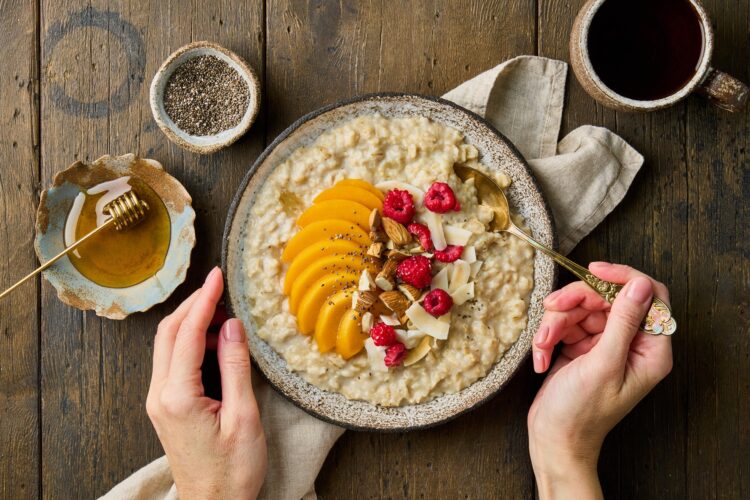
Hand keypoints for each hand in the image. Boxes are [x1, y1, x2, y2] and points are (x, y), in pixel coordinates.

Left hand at [146, 267, 266, 499]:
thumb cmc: (232, 471)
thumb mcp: (244, 418)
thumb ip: (236, 367)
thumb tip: (233, 326)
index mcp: (177, 397)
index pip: (187, 333)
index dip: (203, 300)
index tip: (216, 277)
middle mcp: (160, 395)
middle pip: (168, 333)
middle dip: (193, 305)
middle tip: (220, 289)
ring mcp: (159, 401)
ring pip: (168, 345)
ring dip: (192, 323)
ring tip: (224, 316)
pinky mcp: (166, 406)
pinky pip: (173, 362)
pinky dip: (191, 342)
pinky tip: (216, 342)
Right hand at [527, 262, 672, 499]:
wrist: (553, 440)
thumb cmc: (581, 413)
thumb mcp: (602, 364)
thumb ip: (622, 322)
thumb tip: (640, 285)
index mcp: (650, 350)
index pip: (648, 295)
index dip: (623, 278)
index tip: (593, 272)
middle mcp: (631, 343)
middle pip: (606, 297)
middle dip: (575, 303)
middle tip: (552, 310)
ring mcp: (604, 344)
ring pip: (580, 308)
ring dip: (555, 323)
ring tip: (543, 346)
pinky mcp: (581, 346)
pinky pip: (565, 323)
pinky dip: (549, 336)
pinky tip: (541, 357)